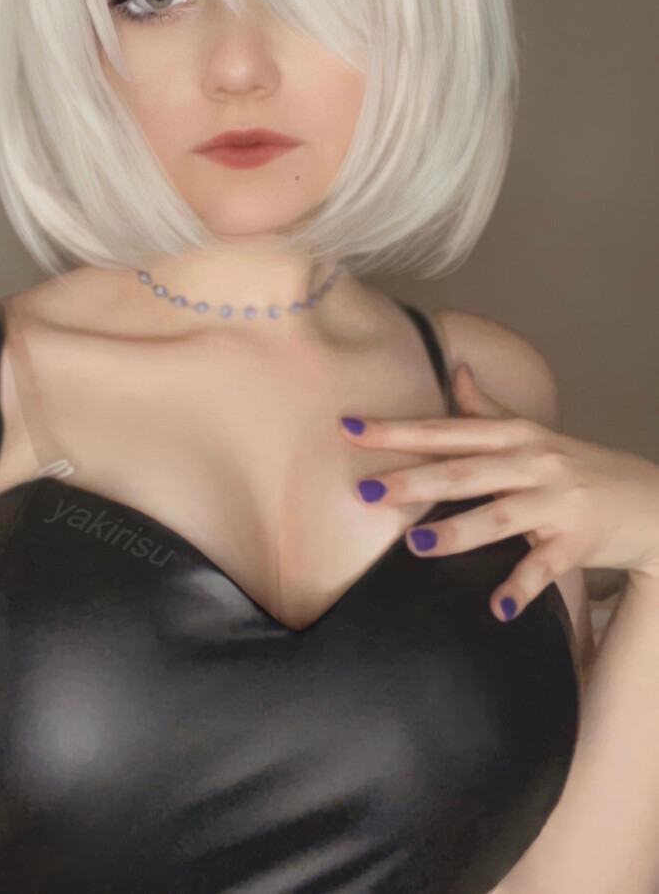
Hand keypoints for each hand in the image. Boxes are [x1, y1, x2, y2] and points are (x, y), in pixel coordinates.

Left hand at [339, 364, 658, 619]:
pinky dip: (520, 588)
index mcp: (516, 435)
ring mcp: (556, 503)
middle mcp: (533, 463)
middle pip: (465, 470)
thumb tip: (454, 370)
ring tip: (416, 545)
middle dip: (414, 479)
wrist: (654, 501)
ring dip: (458, 531)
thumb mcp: (536, 433)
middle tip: (368, 490)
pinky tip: (496, 608)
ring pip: (499, 516)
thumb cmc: (583, 466)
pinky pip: (544, 567)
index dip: (397, 430)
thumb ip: (488, 409)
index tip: (350, 427)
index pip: (445, 430)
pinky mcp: (578, 542)